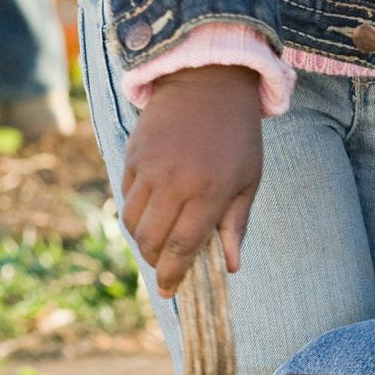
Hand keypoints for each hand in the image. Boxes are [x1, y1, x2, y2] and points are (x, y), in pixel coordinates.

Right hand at [122, 64, 262, 292]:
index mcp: (209, 191)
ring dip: (142, 240)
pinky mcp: (133, 155)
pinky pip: (125, 196)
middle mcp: (174, 182)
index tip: (169, 292)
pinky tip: (151, 212)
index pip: (182, 247)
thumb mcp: (248, 178)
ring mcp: (149, 167)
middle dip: (156, 261)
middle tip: (165, 266)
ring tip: (158, 242)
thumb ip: (236, 224)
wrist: (208, 82)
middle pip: (151, 240)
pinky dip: (135, 213)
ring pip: (132, 222)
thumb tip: (231, 266)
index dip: (173, 275)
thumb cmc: (237, 135)